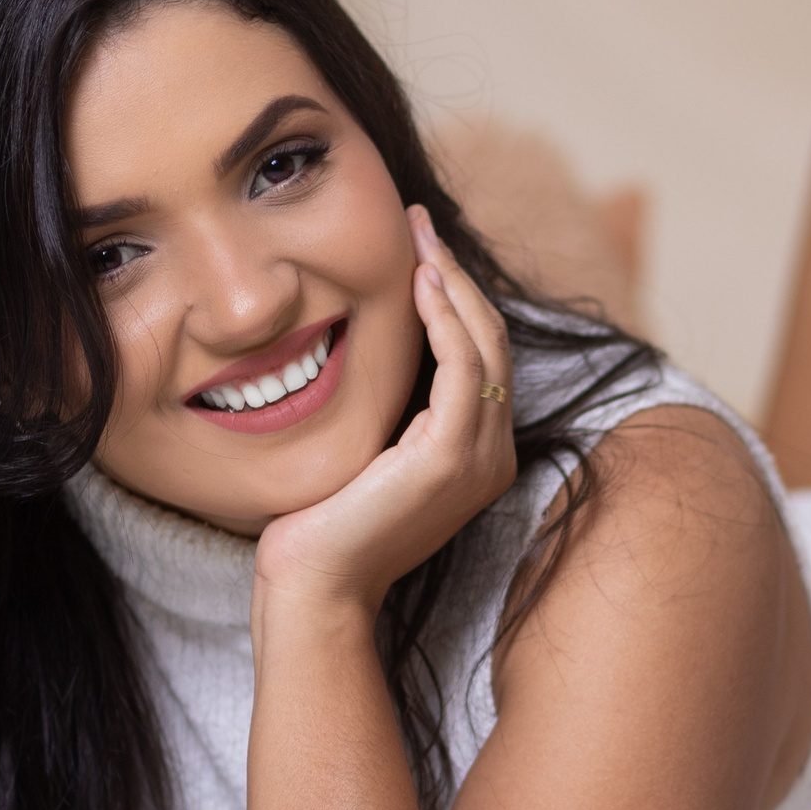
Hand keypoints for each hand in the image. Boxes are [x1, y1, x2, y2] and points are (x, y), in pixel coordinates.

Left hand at [255, 205, 515, 616]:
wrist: (316, 583)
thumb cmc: (326, 523)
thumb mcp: (368, 449)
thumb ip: (390, 409)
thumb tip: (371, 347)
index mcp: (477, 455)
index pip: (482, 358)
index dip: (458, 298)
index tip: (421, 250)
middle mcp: (493, 457)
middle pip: (493, 343)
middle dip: (459, 277)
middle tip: (421, 226)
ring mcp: (480, 459)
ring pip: (486, 346)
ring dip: (454, 285)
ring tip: (420, 241)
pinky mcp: (451, 457)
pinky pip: (464, 368)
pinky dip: (447, 319)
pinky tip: (420, 284)